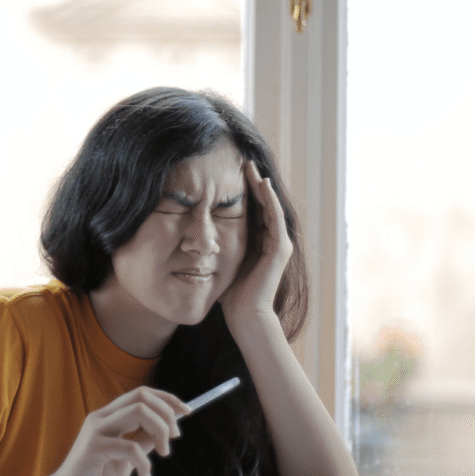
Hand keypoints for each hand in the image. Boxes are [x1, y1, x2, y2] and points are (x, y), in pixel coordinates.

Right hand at [41, 386, 190, 475]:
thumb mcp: (127, 459)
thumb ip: (141, 442)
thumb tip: (165, 431)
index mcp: (109, 416)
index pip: (142, 393)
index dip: (168, 399)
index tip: (187, 412)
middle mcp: (101, 417)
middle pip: (142, 396)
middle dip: (167, 413)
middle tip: (175, 437)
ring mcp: (96, 430)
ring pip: (139, 411)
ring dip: (161, 431)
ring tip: (164, 453)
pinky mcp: (93, 448)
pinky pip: (131, 447)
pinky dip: (145, 463)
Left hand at [220, 160, 292, 325]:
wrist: (245, 314)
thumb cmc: (231, 293)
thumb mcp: (221, 260)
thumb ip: (216, 245)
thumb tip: (194, 233)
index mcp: (258, 241)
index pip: (252, 209)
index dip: (244, 191)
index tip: (230, 172)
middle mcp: (271, 240)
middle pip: (263, 203)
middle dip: (253, 182)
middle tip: (243, 161)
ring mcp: (279, 243)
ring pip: (270, 206)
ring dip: (262, 185)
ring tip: (252, 167)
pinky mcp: (281, 248)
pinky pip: (275, 217)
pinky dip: (269, 200)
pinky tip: (261, 184)